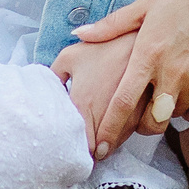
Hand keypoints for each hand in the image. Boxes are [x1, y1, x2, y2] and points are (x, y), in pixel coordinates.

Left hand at [51, 34, 146, 160]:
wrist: (140, 38)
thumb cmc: (103, 46)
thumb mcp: (70, 55)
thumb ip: (52, 76)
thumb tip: (42, 91)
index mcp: (84, 106)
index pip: (79, 145)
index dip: (75, 149)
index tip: (73, 146)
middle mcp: (106, 118)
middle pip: (97, 150)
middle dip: (91, 150)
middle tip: (86, 145)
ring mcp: (129, 118)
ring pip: (117, 144)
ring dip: (109, 143)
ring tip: (102, 136)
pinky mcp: (146, 115)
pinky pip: (134, 134)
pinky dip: (126, 133)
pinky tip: (119, 124)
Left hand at [70, 0, 188, 156]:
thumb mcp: (144, 5)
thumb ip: (111, 25)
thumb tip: (79, 34)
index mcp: (147, 54)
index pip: (122, 102)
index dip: (109, 129)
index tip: (101, 149)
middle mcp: (171, 71)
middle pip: (151, 122)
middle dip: (142, 127)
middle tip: (142, 115)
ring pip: (175, 118)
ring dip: (168, 114)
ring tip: (168, 96)